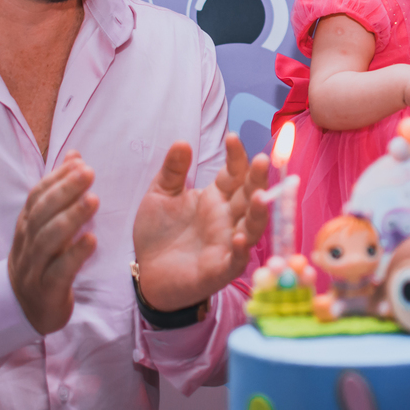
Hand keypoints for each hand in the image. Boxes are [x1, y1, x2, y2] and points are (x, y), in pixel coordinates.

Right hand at [8, 150, 99, 334]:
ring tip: (94, 200)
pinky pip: (58, 271)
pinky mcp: (46, 290)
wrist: (25, 309)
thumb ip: (60, 191)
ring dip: (71, 218)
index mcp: (28, 225)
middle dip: (64, 191)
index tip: (79, 162)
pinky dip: (74, 255)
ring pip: (48, 240)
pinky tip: (92, 241)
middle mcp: (27, 243)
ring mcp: (33, 267)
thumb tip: (75, 155)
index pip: (37, 196)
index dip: (56, 178)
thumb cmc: (43, 260)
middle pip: (42, 213)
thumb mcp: (47, 225)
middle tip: (89, 173)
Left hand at [132, 133, 269, 311]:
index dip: (236, 156)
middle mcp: (227, 218)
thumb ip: (172, 171)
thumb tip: (181, 142)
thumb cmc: (158, 233)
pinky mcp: (220, 269)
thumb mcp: (160, 196)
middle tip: (262, 159)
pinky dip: (241, 250)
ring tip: (259, 196)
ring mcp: (227, 243)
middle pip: (250, 195)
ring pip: (252, 226)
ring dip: (259, 213)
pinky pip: (237, 260)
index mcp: (216, 197)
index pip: (234, 173)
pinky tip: (238, 239)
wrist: (146, 273)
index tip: (232, 137)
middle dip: (258, 178)